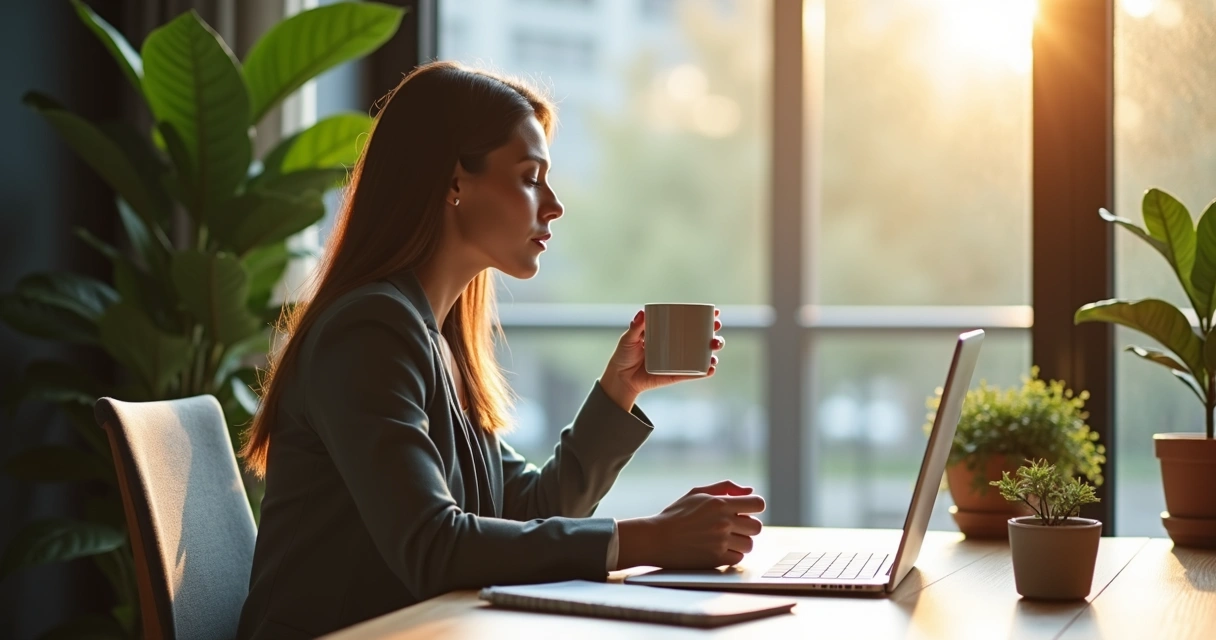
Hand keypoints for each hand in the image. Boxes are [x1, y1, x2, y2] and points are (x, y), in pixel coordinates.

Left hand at [599, 308, 724, 410]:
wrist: (621, 378)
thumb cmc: (624, 356)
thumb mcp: (628, 339)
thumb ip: (635, 327)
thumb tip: (641, 313)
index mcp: (668, 334)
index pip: (689, 324)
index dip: (705, 318)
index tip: (715, 312)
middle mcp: (677, 347)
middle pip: (701, 339)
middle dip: (713, 333)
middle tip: (715, 327)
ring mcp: (678, 362)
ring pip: (701, 355)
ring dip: (713, 351)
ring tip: (714, 346)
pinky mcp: (676, 376)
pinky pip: (694, 374)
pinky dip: (704, 371)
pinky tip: (711, 368)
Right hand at [616, 480, 764, 569]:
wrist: (656, 538)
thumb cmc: (676, 514)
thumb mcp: (697, 493)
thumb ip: (725, 488)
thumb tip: (749, 491)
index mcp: (720, 503)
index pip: (757, 504)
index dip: (754, 506)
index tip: (745, 510)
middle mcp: (723, 523)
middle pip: (757, 527)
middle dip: (748, 526)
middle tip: (734, 527)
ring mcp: (720, 542)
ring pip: (749, 545)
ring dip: (741, 542)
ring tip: (726, 539)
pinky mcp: (715, 559)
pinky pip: (738, 559)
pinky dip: (732, 555)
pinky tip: (719, 549)